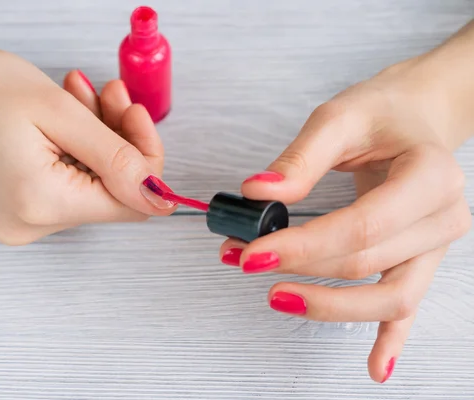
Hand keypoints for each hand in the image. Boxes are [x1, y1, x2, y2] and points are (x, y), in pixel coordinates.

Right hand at [0, 44, 175, 243]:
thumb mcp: (59, 112)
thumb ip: (117, 160)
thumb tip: (158, 196)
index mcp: (41, 203)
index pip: (131, 202)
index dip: (145, 160)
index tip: (136, 117)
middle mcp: (32, 224)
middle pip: (113, 192)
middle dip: (120, 140)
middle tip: (108, 95)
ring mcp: (25, 220)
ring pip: (94, 184)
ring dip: (99, 139)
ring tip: (80, 98)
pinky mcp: (22, 208)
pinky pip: (72, 183)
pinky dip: (79, 149)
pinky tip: (66, 117)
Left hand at [219, 55, 471, 380]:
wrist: (417, 116)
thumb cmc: (383, 113)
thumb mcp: (338, 118)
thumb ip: (299, 159)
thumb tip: (255, 194)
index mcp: (430, 175)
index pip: (363, 226)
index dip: (304, 246)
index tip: (252, 252)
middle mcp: (443, 217)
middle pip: (364, 263)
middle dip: (299, 269)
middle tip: (243, 259)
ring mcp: (436, 247)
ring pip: (387, 297)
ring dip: (327, 305)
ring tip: (277, 297)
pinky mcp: (421, 262)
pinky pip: (408, 308)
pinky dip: (391, 340)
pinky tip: (374, 367)